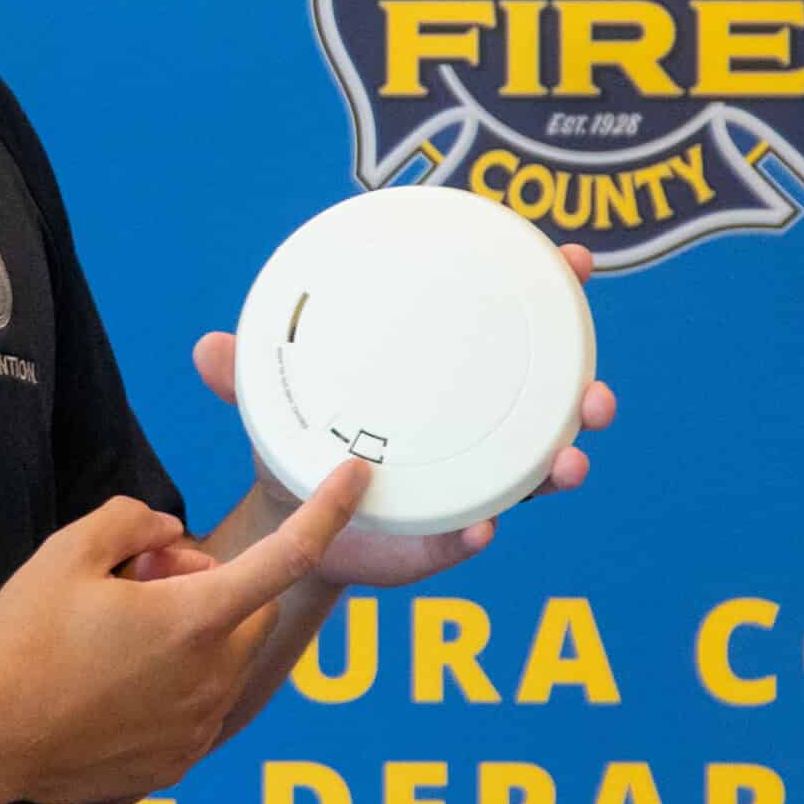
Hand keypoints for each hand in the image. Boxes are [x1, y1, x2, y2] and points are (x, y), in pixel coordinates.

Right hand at [0, 468, 374, 803]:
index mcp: (195, 620)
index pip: (286, 557)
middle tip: (133, 586)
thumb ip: (131, 520)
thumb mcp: (68, 552)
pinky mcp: (175, 766)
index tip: (357, 477)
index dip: (328, 511)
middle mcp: (213, 679)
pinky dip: (161, 690)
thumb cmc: (23, 641)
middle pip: (245, 612)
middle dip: (205, 589)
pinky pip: (189, 711)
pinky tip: (100, 689)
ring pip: (217, 664)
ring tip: (106, 642)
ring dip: (183, 642)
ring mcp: (197, 730)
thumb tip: (165, 534)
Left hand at [188, 240, 616, 588]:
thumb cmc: (298, 445)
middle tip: (597, 393)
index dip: (548, 293)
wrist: (287, 527)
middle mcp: (473, 433)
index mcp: (445, 385)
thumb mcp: (272, 402)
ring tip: (568, 465)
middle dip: (586, 394)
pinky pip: (467, 539)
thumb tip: (206, 348)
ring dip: (559, 468)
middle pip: (550, 406)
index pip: (505, 333)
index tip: (575, 262)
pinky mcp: (440, 540)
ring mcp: (467, 487)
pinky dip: (476, 534)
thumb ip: (243, 376)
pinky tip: (482, 530)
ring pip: (533, 476)